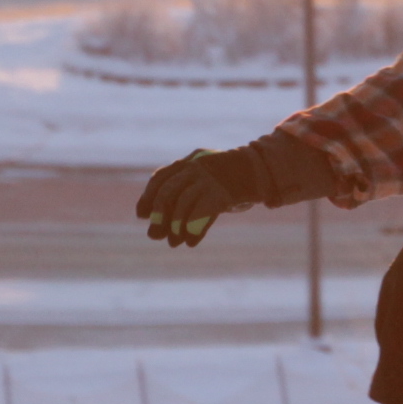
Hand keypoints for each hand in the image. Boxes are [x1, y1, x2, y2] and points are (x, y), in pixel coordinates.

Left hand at [138, 147, 260, 247]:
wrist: (260, 171)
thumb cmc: (228, 180)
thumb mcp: (203, 179)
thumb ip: (182, 194)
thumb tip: (154, 226)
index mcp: (189, 161)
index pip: (160, 177)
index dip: (148, 197)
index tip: (142, 215)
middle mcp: (197, 166)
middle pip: (169, 191)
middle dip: (159, 216)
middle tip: (154, 235)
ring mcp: (211, 178)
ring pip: (184, 203)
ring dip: (176, 227)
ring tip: (174, 243)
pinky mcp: (223, 192)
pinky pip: (203, 213)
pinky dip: (195, 229)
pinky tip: (192, 242)